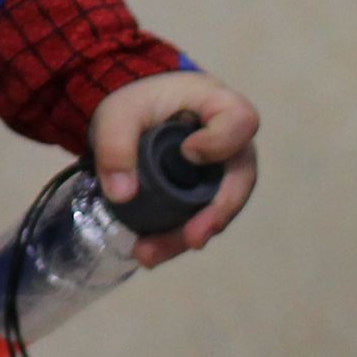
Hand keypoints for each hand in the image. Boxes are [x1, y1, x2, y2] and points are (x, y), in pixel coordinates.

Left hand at [87, 70, 257, 269]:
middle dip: (217, 212)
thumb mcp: (118, 114)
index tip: (189, 153)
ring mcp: (222, 172)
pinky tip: (149, 252)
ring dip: (188, 235)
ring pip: (218, 207)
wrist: (133, 114)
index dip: (222, 142)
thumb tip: (122, 194)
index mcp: (220, 105)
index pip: (240, 121)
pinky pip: (199, 218)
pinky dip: (176, 237)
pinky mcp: (204, 194)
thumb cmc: (136, 101)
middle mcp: (232, 143)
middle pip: (239, 179)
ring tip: (150, 254)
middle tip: (192, 238)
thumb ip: (115, 144)